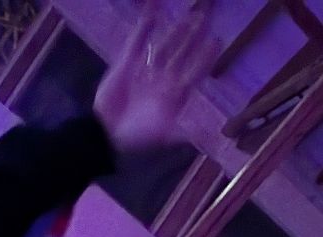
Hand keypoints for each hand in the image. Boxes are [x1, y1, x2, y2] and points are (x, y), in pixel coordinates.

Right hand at [93, 0, 219, 154]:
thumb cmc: (135, 136)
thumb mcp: (162, 135)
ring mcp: (146, 70)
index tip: (216, 40)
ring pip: (165, 46)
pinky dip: (145, 28)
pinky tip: (153, 12)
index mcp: (174, 96)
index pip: (193, 72)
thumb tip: (202, 134)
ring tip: (186, 15)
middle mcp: (163, 80)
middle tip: (203, 18)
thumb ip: (181, 130)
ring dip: (175, 31)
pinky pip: (138, 41)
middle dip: (192, 37)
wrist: (106, 132)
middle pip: (181, 54)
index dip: (205, 57)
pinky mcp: (127, 63)